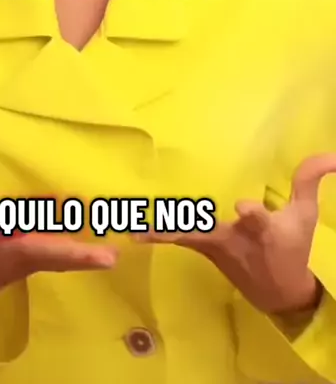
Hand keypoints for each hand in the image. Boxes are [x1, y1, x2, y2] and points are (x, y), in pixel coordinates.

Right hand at [0, 133, 117, 306]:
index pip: (26, 238)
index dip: (46, 234)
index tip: (65, 226)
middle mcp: (20, 252)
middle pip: (55, 256)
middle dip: (82, 256)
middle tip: (112, 257)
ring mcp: (31, 259)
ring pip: (63, 257)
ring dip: (88, 255)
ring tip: (118, 249)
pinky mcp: (36, 260)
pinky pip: (61, 255)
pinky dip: (80, 252)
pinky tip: (104, 246)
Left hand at [141, 154, 335, 315]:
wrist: (280, 294)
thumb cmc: (293, 248)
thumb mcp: (306, 215)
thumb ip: (309, 180)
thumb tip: (332, 154)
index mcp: (264, 232)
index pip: (259, 221)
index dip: (252, 215)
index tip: (244, 208)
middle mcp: (236, 240)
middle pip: (208, 234)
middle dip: (184, 230)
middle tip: (156, 227)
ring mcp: (216, 248)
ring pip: (187, 237)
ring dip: (161, 232)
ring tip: (132, 228)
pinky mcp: (204, 249)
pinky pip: (179, 239)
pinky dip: (158, 235)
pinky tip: (133, 232)